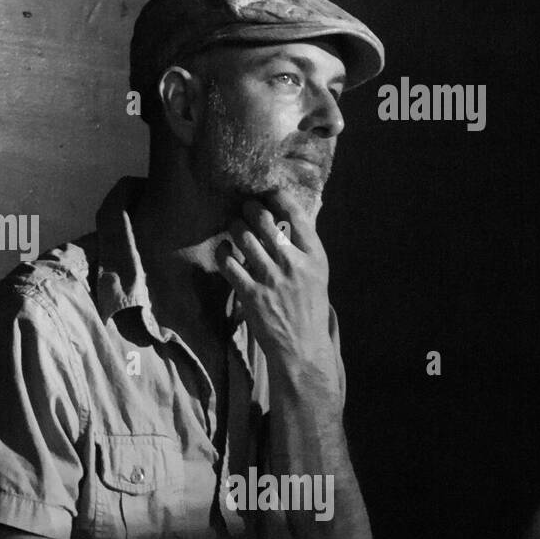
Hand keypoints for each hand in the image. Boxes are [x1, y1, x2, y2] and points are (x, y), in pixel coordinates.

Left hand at [216, 189, 334, 374]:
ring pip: (243, 237)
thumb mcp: (317, 274)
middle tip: (245, 206)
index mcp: (314, 256)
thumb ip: (302, 248)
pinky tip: (224, 248)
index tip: (269, 192)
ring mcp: (270, 277)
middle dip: (250, 208)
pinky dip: (222, 251)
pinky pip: (228, 262)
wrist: (301, 346)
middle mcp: (292, 262)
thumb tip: (283, 219)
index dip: (279, 197)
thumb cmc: (309, 307)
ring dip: (235, 226)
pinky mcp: (250, 293)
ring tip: (234, 224)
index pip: (296, 215)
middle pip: (264, 221)